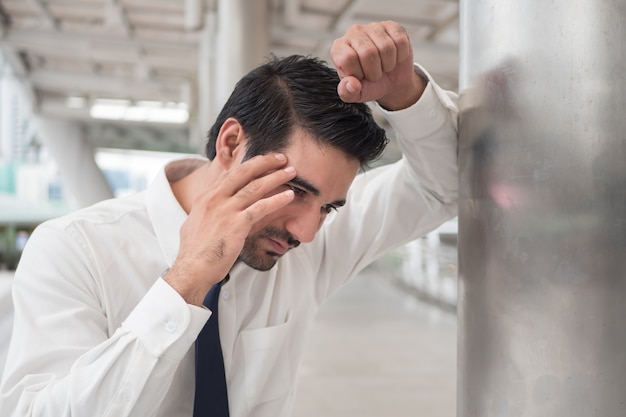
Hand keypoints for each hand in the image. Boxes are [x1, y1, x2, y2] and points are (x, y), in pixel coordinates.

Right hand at [164, 153, 295, 305]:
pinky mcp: (236, 224)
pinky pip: (261, 207)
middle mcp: (215, 199)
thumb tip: (209, 210)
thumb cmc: (194, 252)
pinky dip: (277, 200)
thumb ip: (206, 212)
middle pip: (243, 172)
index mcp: (206, 197)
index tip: (264, 161)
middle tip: (281, 157)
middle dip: (264, 162)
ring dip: (276, 177)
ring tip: (291, 172)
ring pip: (255, 187)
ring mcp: (226, 210)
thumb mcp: (194, 223)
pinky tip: (289, 196)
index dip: (249, 165)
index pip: (230, 173)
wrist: (192, 269)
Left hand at [330, 21, 425, 110]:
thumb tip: (352, 84)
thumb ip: (347, 92)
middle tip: (375, 74)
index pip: (348, 58)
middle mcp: (354, 33)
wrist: (391, 81)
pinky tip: (395, 57)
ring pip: (386, 47)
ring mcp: (373, 27)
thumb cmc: (370, 85)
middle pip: (368, 52)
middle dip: (375, 71)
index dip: (359, 73)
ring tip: (384, 66)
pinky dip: (401, 55)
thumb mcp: (356, 94)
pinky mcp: (392, 26)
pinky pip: (400, 41)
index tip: (361, 77)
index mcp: (339, 49)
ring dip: (389, 64)